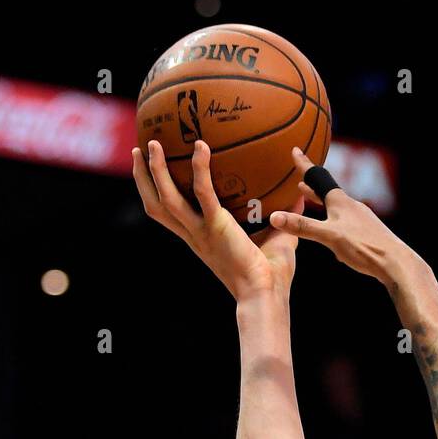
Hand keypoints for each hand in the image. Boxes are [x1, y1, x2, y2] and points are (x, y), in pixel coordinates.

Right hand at [132, 139, 302, 302]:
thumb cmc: (272, 276)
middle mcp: (195, 236)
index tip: (151, 172)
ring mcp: (202, 232)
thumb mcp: (277, 239)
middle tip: (138, 150)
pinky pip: (203, 193)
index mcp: (201, 240)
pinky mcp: (217, 227)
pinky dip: (199, 169)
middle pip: (156, 206)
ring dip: (156, 171)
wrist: (267, 295)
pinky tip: (201, 147)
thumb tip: (299, 197)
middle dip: (142, 179)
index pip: (170, 216)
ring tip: (153, 143)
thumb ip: (283, 217)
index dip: (156, 193)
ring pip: (167, 199)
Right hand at [268, 146, 415, 283]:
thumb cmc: (364, 247)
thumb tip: (274, 217)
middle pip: (327, 192)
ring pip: (337, 208)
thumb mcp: (329, 236)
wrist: (396, 263)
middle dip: (313, 187)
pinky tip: (336, 235)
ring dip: (323, 204)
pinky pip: (346, 223)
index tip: (296, 150)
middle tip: (301, 179)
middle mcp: (351, 206)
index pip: (317, 178)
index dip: (304, 165)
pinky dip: (334, 221)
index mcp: (340, 202)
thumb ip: (302, 227)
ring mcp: (361, 219)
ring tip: (313, 201)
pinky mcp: (368, 233)